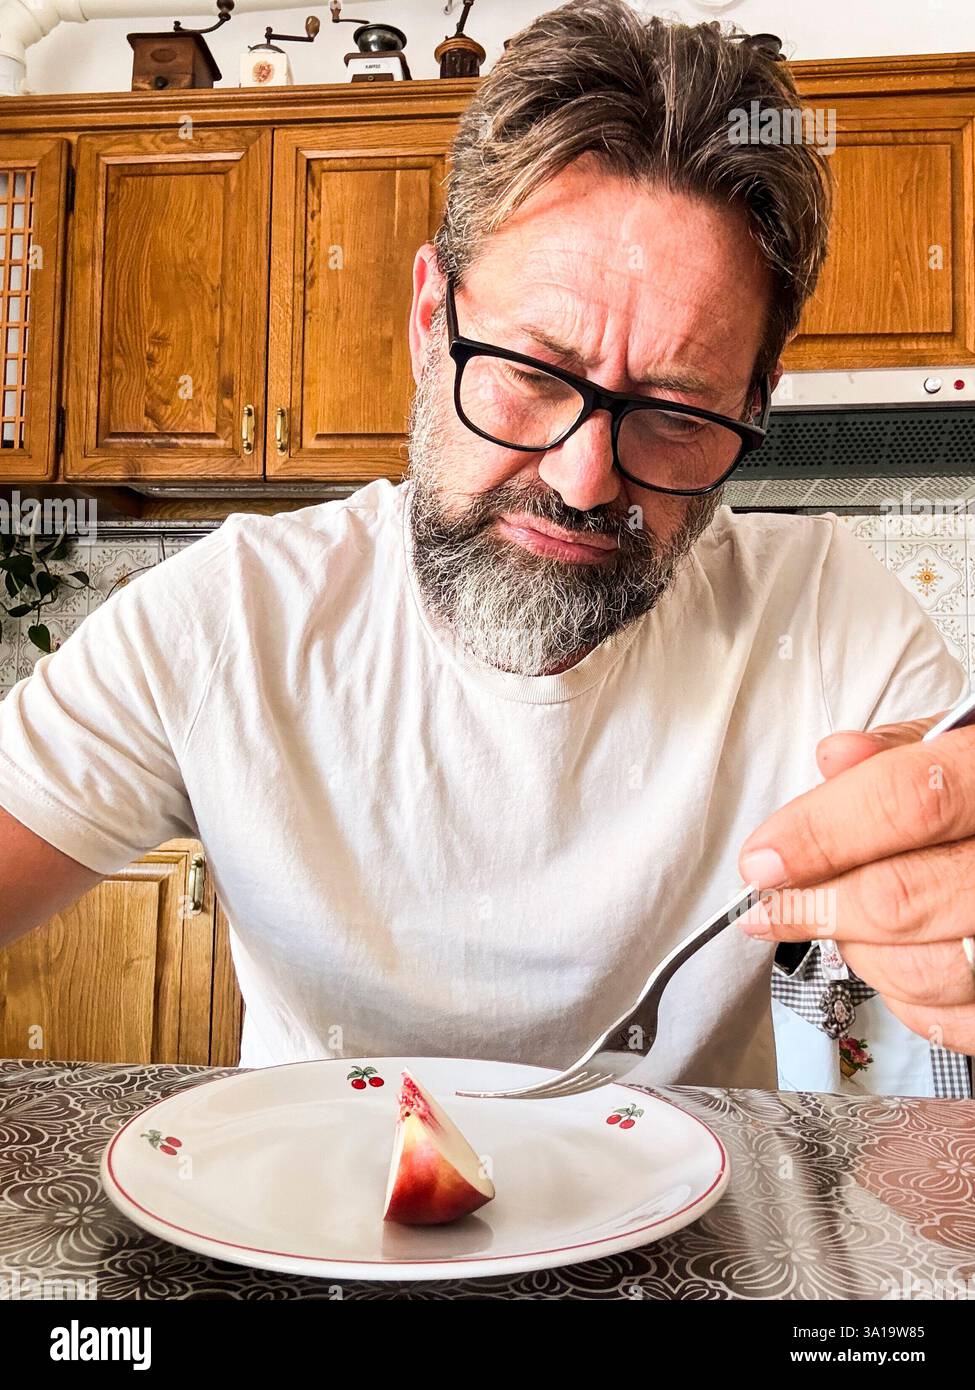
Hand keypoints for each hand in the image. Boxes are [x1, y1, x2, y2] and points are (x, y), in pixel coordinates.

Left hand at [737, 712, 974, 1053]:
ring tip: (840, 925)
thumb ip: (915, 749)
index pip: (908, 800)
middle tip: (771, 904)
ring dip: (859, 954)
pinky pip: (962, 1024)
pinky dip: (912, 1004)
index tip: (763, 857)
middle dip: (815, 906)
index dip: (819, 832)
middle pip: (902, 897)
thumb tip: (836, 759)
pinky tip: (895, 967)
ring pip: (927, 971)